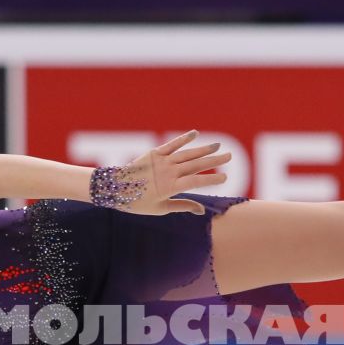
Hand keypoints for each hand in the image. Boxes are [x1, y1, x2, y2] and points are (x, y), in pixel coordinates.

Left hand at [102, 131, 230, 215]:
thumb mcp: (160, 209)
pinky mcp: (154, 153)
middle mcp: (168, 172)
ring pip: (187, 154)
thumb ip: (182, 206)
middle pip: (196, 165)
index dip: (212, 179)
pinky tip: (196, 133)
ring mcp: (162, 161)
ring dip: (204, 149)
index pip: (197, 182)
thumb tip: (202, 211)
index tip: (225, 177)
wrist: (114, 189)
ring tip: (219, 146)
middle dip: (214, 160)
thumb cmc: (137, 203)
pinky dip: (184, 139)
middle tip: (229, 156)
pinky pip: (172, 145)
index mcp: (171, 188)